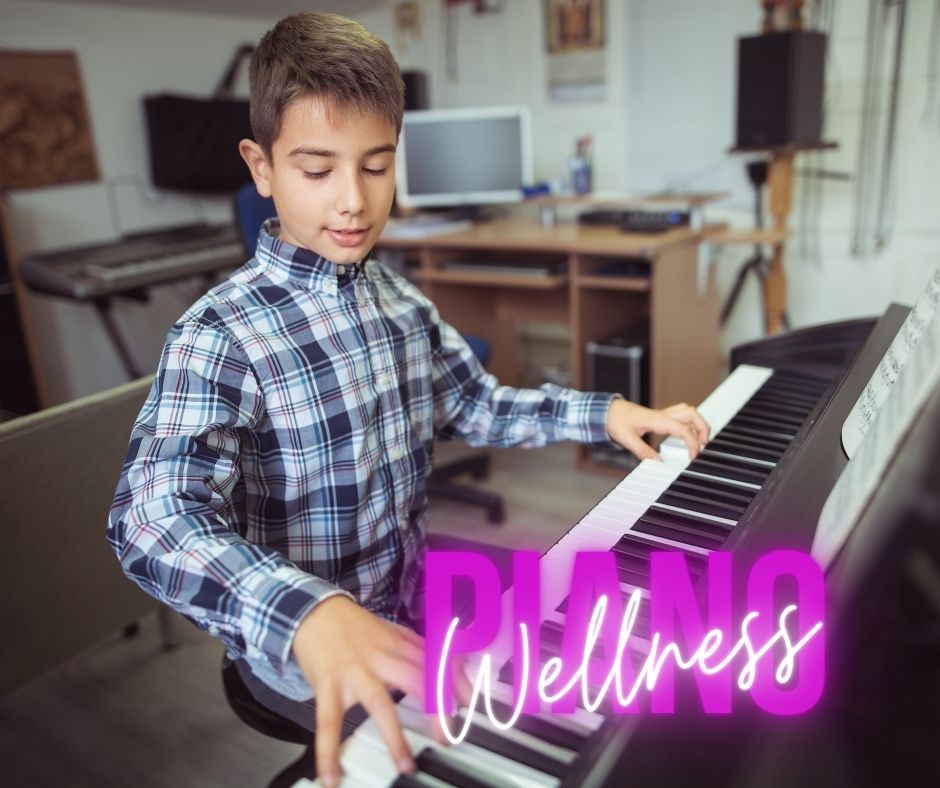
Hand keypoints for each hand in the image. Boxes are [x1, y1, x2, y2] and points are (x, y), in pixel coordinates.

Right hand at [291, 596, 469, 786]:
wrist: (313, 612)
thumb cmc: (354, 626)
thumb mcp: (391, 632)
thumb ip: (419, 650)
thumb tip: (451, 663)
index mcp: (398, 645)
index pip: (434, 661)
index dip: (454, 681)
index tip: (469, 702)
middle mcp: (380, 658)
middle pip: (416, 680)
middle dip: (436, 709)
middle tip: (447, 737)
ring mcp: (355, 673)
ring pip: (379, 703)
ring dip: (394, 737)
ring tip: (406, 766)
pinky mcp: (328, 686)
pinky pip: (329, 722)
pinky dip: (329, 751)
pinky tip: (331, 776)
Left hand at [605, 399, 709, 460]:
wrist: (609, 411)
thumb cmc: (616, 421)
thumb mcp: (627, 439)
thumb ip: (643, 451)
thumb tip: (659, 462)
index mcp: (657, 420)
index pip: (683, 429)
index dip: (692, 443)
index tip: (693, 457)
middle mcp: (663, 414)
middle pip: (692, 413)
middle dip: (703, 428)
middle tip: (704, 445)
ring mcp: (663, 414)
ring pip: (689, 412)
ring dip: (698, 424)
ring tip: (700, 441)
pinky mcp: (661, 416)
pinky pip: (681, 416)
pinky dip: (690, 424)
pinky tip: (688, 436)